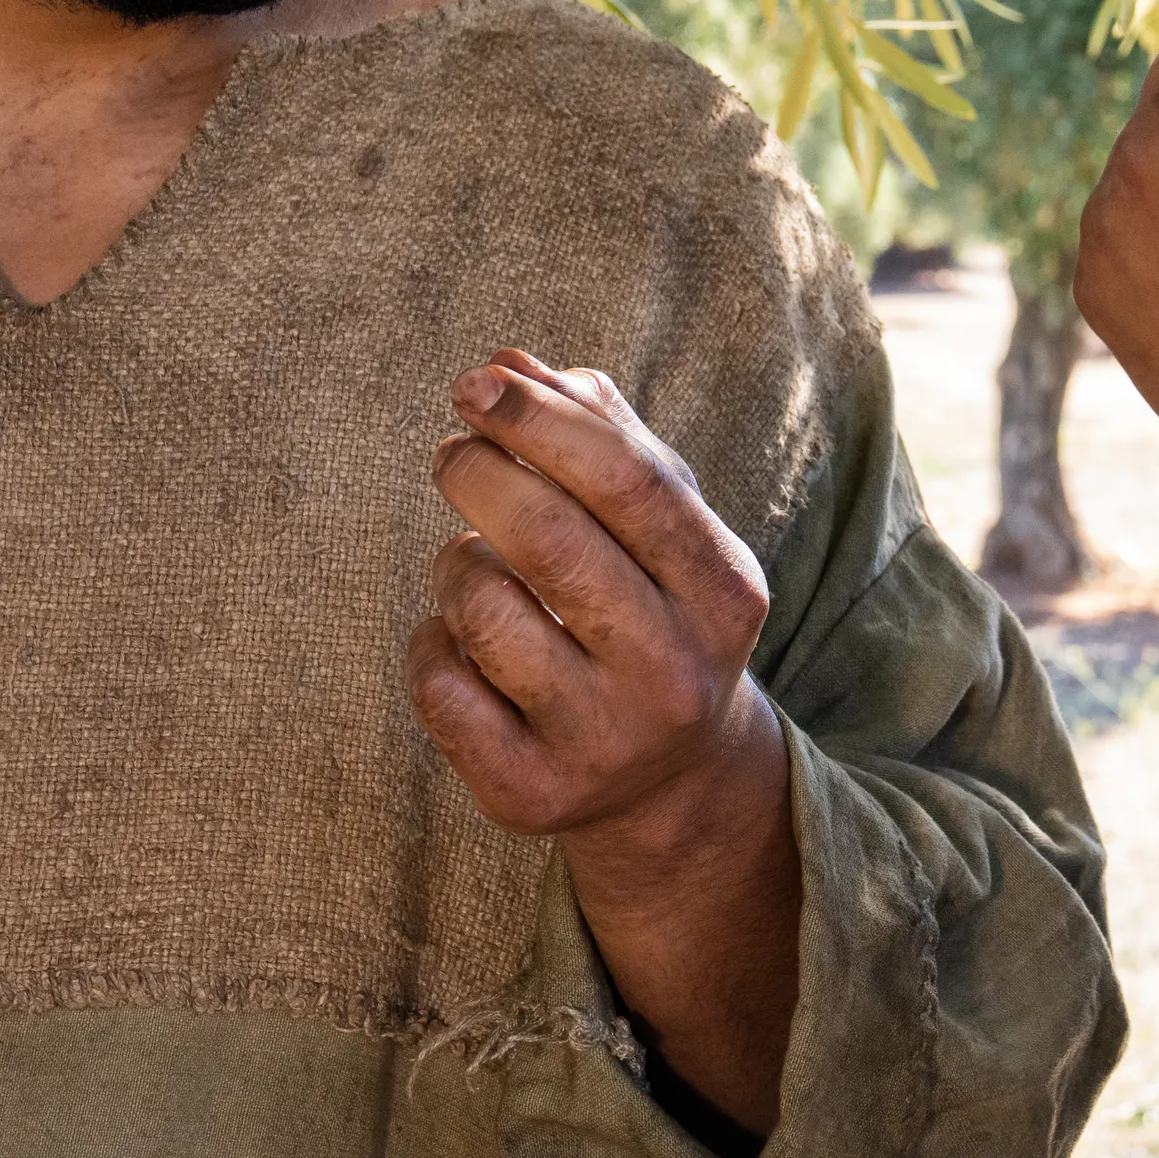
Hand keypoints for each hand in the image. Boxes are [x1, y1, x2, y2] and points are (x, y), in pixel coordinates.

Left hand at [409, 353, 800, 1131]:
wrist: (669, 779)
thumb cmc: (652, 607)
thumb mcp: (658, 524)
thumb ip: (600, 432)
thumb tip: (509, 362)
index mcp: (726, 593)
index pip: (631, 484)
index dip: (543, 423)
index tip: (476, 384)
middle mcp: (676, 674)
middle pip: (550, 542)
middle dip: (479, 474)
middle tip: (453, 453)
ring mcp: (605, 743)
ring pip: (480, 608)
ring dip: (454, 562)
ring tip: (472, 565)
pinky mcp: (532, 795)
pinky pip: (438, 684)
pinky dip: (432, 640)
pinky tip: (464, 645)